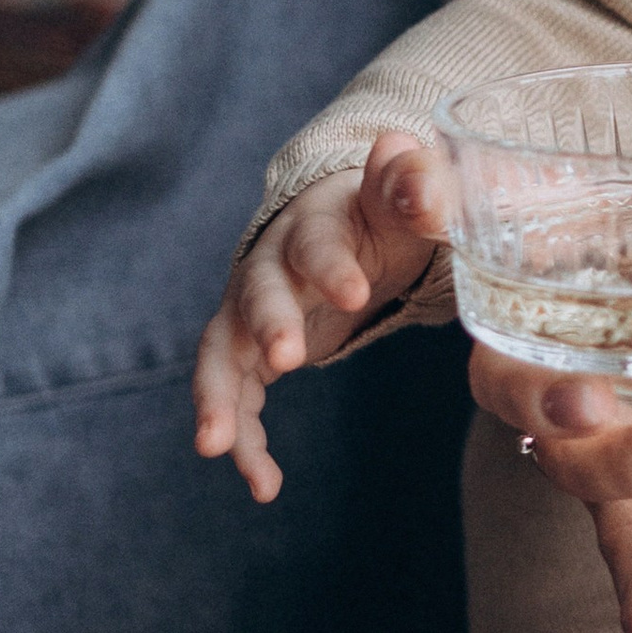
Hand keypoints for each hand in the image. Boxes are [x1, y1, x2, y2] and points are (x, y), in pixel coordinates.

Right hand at [193, 130, 446, 500]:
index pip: (317, 239)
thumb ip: (414, 185)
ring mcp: (251, 309)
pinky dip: (243, 439)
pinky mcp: (248, 351)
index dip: (330, 265)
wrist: (351, 225)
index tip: (357, 295)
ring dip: (219, 395)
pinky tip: (263, 486)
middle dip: (268, 324)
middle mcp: (271, 263)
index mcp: (315, 221)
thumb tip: (403, 146)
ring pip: (223, 349)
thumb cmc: (386, 216)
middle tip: (286, 358)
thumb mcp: (407, 202)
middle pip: (258, 291)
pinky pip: (235, 396)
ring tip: (218, 448)